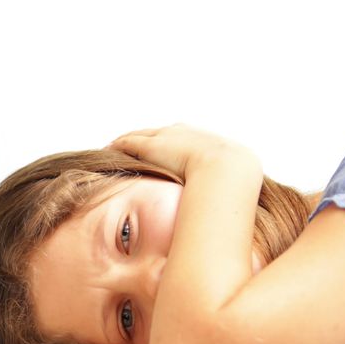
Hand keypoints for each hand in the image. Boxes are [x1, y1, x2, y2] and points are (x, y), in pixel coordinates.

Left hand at [107, 123, 256, 179]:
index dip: (172, 146)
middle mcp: (185, 133)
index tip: (166, 153)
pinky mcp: (151, 146)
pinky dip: (119, 144)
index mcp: (206, 140)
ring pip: (141, 135)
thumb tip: (224, 211)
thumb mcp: (233, 186)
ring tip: (117, 147)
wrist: (227, 171)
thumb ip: (223, 193)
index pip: (183, 139)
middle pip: (160, 133)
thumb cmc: (234, 184)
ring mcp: (167, 138)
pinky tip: (110, 148)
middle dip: (149, 138)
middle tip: (135, 146)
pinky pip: (129, 142)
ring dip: (129, 140)